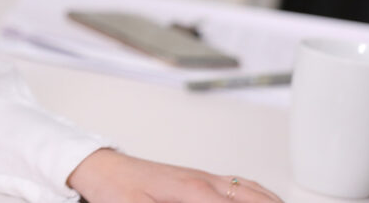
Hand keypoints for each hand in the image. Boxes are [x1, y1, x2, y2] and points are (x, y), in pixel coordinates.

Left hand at [67, 149, 283, 202]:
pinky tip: (267, 200)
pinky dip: (262, 195)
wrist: (101, 168)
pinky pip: (242, 184)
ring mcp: (205, 177)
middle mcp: (206, 181)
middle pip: (257, 199)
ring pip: (254, 191)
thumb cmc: (116, 190)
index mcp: (194, 192)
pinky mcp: (201, 177)